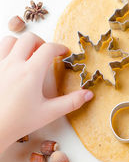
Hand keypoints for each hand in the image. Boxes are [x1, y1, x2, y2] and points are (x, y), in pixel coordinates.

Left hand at [0, 33, 92, 152]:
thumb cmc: (18, 122)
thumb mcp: (49, 113)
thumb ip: (71, 102)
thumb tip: (88, 94)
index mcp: (31, 73)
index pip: (48, 49)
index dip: (59, 48)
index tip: (64, 53)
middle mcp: (13, 65)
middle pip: (28, 39)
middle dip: (41, 42)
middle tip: (47, 53)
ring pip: (9, 40)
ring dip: (21, 44)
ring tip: (28, 55)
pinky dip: (7, 51)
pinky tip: (13, 64)